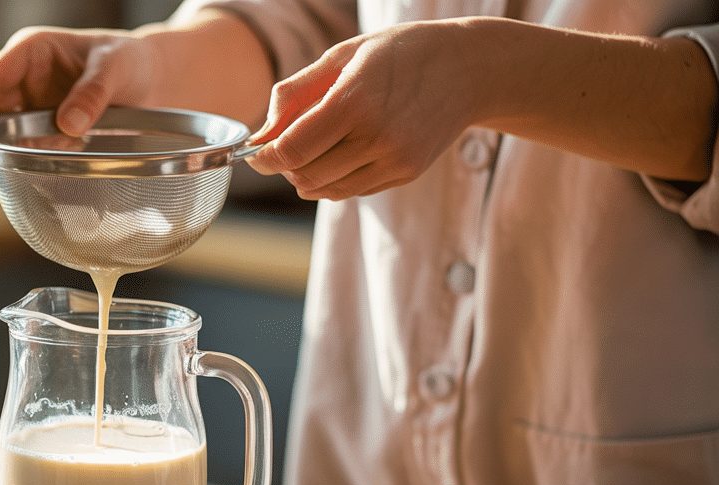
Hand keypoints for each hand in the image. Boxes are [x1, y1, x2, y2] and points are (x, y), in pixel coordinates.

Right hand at [0, 26, 157, 163]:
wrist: (151, 79)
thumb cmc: (129, 61)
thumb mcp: (114, 69)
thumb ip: (91, 94)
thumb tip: (67, 124)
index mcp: (33, 50)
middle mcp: (26, 75)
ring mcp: (33, 102)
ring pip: (4, 126)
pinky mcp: (44, 125)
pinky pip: (26, 142)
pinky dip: (23, 154)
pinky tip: (26, 165)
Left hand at [245, 21, 483, 199]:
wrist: (468, 67)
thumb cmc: (398, 54)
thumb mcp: (342, 56)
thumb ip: (294, 94)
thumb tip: (262, 133)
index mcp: (355, 101)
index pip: (291, 151)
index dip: (264, 157)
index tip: (255, 152)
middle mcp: (377, 137)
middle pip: (303, 176)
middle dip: (283, 166)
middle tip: (284, 145)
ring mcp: (394, 160)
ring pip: (325, 190)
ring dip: (306, 175)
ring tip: (314, 146)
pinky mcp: (405, 173)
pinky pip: (351, 190)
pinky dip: (334, 179)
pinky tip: (345, 150)